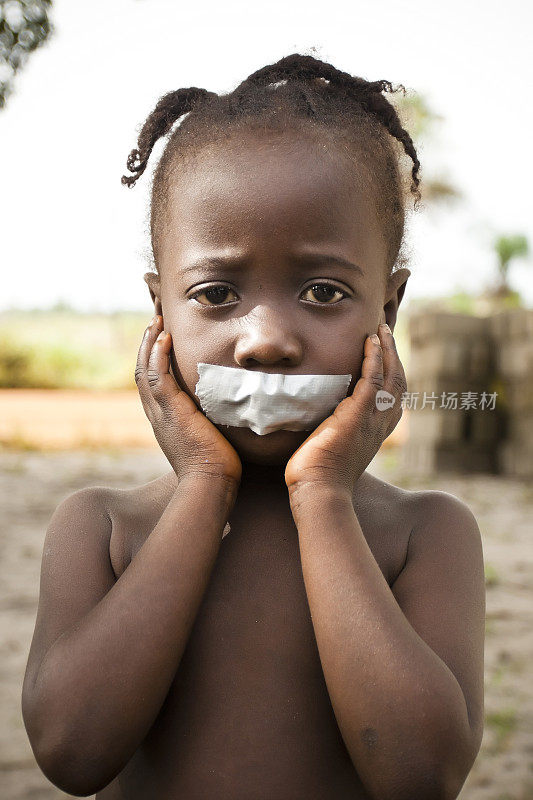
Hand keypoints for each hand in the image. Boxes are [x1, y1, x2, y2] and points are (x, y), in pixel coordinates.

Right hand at [135, 315, 241, 487]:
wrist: (212, 483)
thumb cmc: (219, 467)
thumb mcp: (211, 436)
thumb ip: (214, 419)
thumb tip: (233, 406)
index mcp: (165, 420)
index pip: (152, 383)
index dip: (153, 359)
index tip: (161, 339)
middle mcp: (157, 415)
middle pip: (142, 371)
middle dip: (147, 345)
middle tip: (154, 322)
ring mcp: (161, 413)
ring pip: (145, 370)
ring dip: (149, 343)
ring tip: (156, 322)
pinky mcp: (170, 411)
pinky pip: (157, 377)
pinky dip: (158, 356)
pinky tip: (165, 338)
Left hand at [284, 323, 405, 497]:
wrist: (318, 491)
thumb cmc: (318, 475)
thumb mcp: (332, 446)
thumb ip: (333, 428)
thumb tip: (318, 416)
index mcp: (377, 431)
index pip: (394, 396)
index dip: (393, 372)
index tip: (385, 353)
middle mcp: (381, 424)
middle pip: (399, 381)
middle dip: (394, 354)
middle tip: (385, 331)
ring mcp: (372, 419)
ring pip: (391, 375)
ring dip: (387, 349)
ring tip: (380, 329)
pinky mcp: (358, 415)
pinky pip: (373, 379)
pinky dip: (374, 357)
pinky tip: (370, 341)